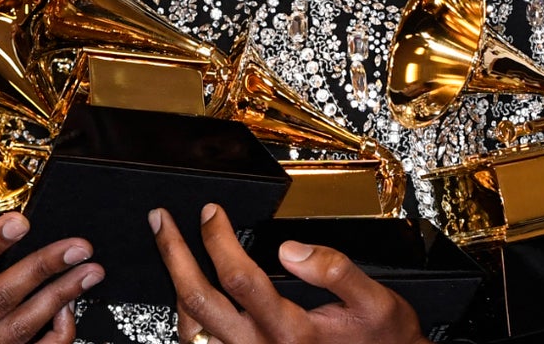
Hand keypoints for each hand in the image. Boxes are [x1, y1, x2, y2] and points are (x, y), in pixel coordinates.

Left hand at [150, 204, 427, 343]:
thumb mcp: (376, 301)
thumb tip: (290, 247)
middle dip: (173, 254)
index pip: (239, 277)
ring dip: (175, 286)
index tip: (210, 212)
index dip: (216, 238)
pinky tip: (188, 293)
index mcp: (291, 330)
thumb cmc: (382, 341)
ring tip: (171, 250)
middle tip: (161, 222)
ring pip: (192, 328)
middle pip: (198, 300)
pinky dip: (188, 317)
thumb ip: (335, 270)